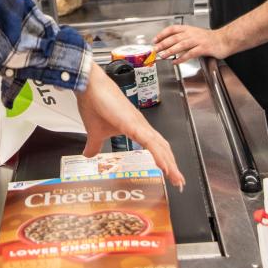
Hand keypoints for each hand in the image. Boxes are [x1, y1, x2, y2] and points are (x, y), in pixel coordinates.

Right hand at [76, 63, 184, 188]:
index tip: (171, 176)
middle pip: (163, 148)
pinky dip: (159, 155)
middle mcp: (141, 126)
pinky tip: (165, 167)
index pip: (156, 147)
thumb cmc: (94, 103)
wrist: (89, 85)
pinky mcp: (133, 123)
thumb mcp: (94, 132)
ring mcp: (138, 124)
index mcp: (135, 128)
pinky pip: (149, 142)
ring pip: (160, 146)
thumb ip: (94, 145)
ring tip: (176, 179)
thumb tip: (88, 155)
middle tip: (179, 182)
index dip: (165, 161)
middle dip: (172, 166)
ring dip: (170, 164)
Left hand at [154, 25, 231, 64]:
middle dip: (163, 43)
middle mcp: (192, 33)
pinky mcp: (204, 48)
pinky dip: (182, 58)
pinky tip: (176, 61)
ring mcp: (198, 40)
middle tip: (155, 49)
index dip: (163, 34)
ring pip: (181, 45)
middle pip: (175, 37)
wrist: (224, 40)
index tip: (155, 40)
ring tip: (163, 55)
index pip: (172, 29)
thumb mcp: (195, 34)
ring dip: (171, 50)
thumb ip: (184, 38)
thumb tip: (169, 44)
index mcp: (189, 29)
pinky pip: (190, 53)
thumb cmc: (210, 38)